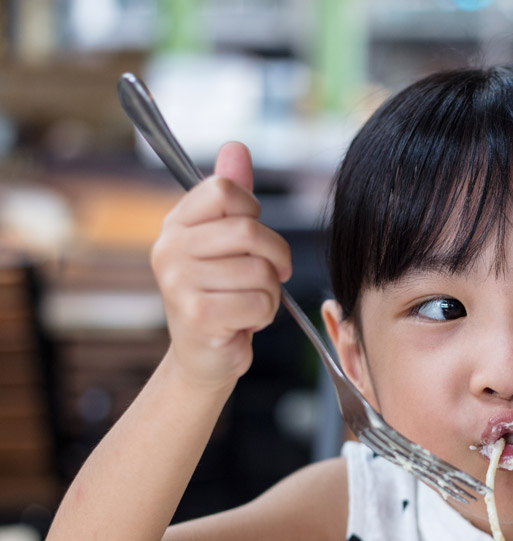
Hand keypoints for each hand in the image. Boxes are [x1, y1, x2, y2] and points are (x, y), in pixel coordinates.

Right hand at [150, 141, 291, 389]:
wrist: (203, 353)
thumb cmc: (220, 292)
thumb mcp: (225, 240)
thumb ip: (231, 194)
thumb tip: (236, 147)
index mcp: (176, 223)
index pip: (224, 190)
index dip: (253, 213)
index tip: (251, 239)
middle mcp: (169, 248)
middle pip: (249, 231)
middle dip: (275, 257)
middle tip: (271, 274)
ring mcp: (179, 283)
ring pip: (260, 271)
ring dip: (270, 292)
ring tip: (250, 301)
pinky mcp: (198, 316)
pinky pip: (259, 303)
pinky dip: (265, 315)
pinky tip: (245, 322)